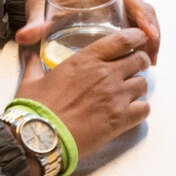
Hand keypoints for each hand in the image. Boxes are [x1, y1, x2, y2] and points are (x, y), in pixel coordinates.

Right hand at [14, 27, 152, 160]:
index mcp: (86, 59)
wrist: (40, 137)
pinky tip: (130, 113)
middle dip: (139, 63)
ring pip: (143, 84)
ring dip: (138, 88)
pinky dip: (140, 110)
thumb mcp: (31, 81)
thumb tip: (30, 56)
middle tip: (133, 69)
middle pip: (139, 60)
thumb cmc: (35, 109)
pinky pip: (144, 109)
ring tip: (128, 94)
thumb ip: (34, 65)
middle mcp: (106, 73)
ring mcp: (116, 96)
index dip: (136, 37)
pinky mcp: (120, 119)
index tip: (139, 39)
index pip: (123, 39)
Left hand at [15, 0, 162, 65]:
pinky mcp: (117, 18)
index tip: (147, 35)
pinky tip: (143, 60)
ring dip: (151, 38)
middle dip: (152, 32)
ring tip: (151, 62)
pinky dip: (145, 41)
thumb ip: (35, 24)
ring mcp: (117, 7)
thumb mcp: (40, 10)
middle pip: (143, 10)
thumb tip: (24, 36)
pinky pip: (138, 26)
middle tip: (152, 57)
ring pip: (144, 19)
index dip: (142, 16)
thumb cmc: (46, 0)